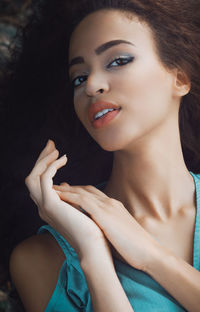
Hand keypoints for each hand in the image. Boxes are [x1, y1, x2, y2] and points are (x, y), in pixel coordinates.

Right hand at [25, 140, 112, 261]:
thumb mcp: (76, 207)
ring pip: (33, 176)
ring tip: (56, 151)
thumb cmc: (90, 228)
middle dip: (41, 159)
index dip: (45, 165)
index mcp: (48, 207)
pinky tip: (63, 160)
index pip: (39, 182)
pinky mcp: (50, 204)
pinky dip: (51, 167)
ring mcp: (44, 206)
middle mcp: (42, 206)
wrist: (94, 246)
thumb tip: (64, 184)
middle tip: (51, 144)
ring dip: (43, 161)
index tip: (56, 153)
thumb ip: (67, 196)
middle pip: (32, 177)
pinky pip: (44, 179)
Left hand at [54, 181, 159, 271]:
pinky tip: (58, 196)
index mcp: (115, 207)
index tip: (68, 191)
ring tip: (51, 188)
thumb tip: (97, 229)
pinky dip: (69, 196)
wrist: (149, 252)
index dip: (79, 191)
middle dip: (70, 187)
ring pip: (82, 191)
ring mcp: (108, 206)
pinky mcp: (104, 214)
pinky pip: (82, 200)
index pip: (93, 194)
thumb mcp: (119, 232)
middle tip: (56, 185)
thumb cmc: (135, 247)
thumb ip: (108, 226)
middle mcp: (110, 202)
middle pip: (86, 189)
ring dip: (66, 189)